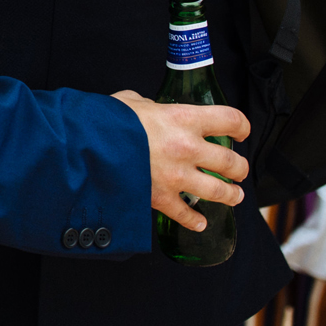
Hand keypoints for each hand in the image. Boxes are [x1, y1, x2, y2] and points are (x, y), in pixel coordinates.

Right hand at [112, 90, 249, 230]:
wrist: (84, 146)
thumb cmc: (106, 120)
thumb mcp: (131, 102)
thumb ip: (149, 107)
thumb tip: (150, 110)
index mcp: (183, 119)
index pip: (229, 120)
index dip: (241, 126)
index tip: (241, 132)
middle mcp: (187, 148)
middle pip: (231, 162)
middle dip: (239, 168)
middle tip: (238, 171)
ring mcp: (176, 176)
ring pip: (219, 191)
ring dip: (231, 195)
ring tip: (234, 196)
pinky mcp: (161, 197)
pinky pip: (186, 214)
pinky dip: (195, 220)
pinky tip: (199, 222)